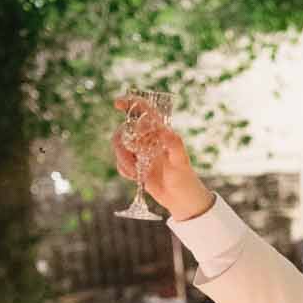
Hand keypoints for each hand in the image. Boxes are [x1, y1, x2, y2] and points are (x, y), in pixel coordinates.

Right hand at [111, 97, 213, 220]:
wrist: (181, 199)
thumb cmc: (185, 178)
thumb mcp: (181, 161)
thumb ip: (174, 145)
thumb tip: (164, 131)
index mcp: (160, 132)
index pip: (144, 110)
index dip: (130, 103)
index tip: (117, 104)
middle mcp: (148, 139)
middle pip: (124, 130)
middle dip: (122, 144)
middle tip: (131, 157)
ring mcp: (140, 152)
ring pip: (120, 147)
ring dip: (123, 160)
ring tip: (136, 173)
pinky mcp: (135, 165)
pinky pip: (120, 163)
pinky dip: (125, 170)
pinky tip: (137, 178)